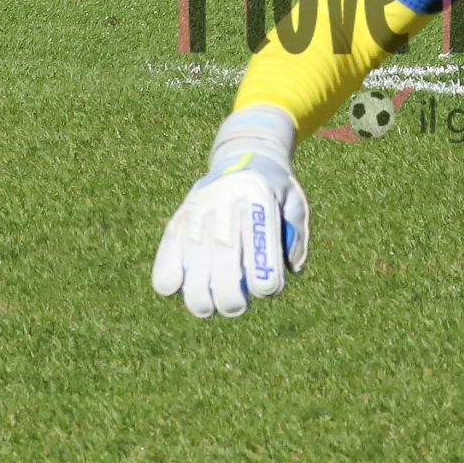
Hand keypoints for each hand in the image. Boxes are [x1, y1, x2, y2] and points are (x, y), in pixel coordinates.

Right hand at [152, 152, 310, 318]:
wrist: (242, 155)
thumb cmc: (274, 189)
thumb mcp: (294, 202)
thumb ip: (296, 236)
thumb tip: (292, 269)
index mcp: (259, 198)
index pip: (261, 247)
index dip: (265, 279)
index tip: (268, 289)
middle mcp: (226, 203)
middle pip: (223, 260)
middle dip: (229, 296)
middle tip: (235, 307)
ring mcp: (198, 211)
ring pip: (192, 262)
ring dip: (197, 296)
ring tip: (207, 306)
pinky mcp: (180, 218)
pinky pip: (166, 252)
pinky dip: (167, 277)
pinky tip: (176, 287)